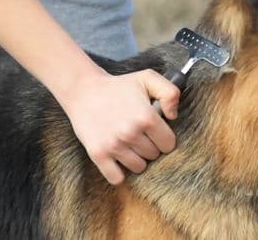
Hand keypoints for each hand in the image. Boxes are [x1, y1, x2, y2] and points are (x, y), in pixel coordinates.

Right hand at [61, 69, 179, 184]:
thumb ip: (170, 92)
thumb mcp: (148, 78)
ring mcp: (114, 146)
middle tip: (138, 132)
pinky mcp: (98, 154)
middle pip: (154, 156)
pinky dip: (119, 172)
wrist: (84, 91)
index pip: (169, 144)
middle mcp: (131, 133)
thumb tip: (173, 116)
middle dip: (150, 146)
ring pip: (138, 168)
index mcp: (146, 117)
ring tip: (128, 142)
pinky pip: (117, 178)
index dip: (164, 137)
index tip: (154, 130)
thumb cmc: (119, 86)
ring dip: (136, 158)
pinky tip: (118, 158)